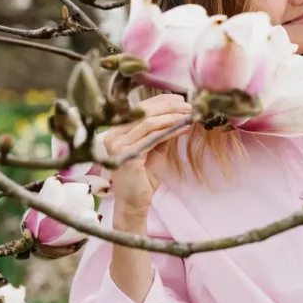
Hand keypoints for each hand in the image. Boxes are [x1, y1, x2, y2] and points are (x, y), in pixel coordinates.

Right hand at [102, 94, 191, 218]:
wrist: (134, 203)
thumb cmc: (144, 178)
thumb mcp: (155, 150)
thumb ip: (162, 133)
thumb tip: (179, 115)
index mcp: (118, 131)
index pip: (140, 109)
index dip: (161, 101)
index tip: (180, 98)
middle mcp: (113, 134)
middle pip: (144, 112)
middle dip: (169, 106)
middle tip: (188, 105)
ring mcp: (118, 144)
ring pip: (148, 122)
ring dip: (172, 117)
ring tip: (189, 115)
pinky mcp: (126, 154)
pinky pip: (152, 137)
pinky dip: (170, 130)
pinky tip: (184, 128)